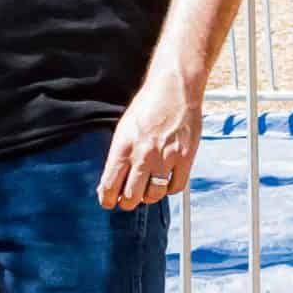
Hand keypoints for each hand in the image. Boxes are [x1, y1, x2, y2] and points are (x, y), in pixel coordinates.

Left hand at [98, 68, 201, 210]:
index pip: (110, 185)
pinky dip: (169, 189)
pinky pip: (176, 187)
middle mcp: (143, 155)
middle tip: (127, 200)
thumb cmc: (147, 106)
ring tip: (146, 190)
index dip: (107, 199)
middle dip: (127, 202)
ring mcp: (166, 158)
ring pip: (154, 195)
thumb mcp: (123, 129)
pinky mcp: (185, 158)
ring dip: (148, 197)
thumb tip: (112, 180)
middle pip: (132, 197)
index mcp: (123, 147)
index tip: (108, 202)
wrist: (174, 89)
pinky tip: (165, 182)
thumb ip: (119, 155)